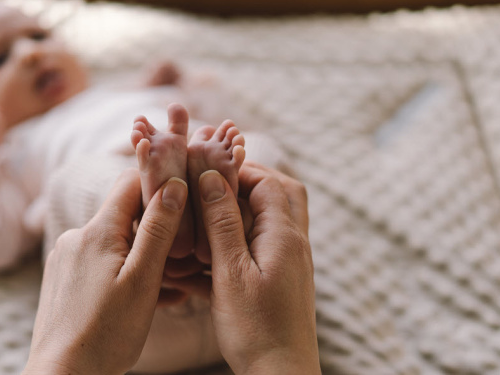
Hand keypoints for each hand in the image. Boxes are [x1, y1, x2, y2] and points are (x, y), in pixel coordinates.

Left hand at [23, 170, 188, 374]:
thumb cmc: (106, 333)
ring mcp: (68, 260)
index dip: (160, 186)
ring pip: (116, 244)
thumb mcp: (142, 279)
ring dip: (144, 259)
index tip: (185, 204)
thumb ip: (159, 229)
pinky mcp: (65, 280)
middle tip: (184, 259)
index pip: (130, 183)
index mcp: (97, 231)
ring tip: (172, 286)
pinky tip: (150, 298)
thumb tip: (174, 185)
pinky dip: (126, 276)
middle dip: (156, 232)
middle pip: (125, 216)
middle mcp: (76, 238)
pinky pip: (102, 266)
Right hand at [165, 162, 319, 373]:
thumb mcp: (230, 272)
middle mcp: (294, 244)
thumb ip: (222, 223)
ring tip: (209, 215)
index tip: (205, 171)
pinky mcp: (282, 280)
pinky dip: (241, 240)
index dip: (237, 170)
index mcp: (284, 236)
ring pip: (273, 219)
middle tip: (214, 183)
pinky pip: (264, 246)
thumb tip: (211, 178)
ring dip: (244, 210)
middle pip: (281, 193)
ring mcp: (290, 262)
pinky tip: (209, 256)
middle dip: (247, 181)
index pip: (267, 182)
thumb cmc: (255, 329)